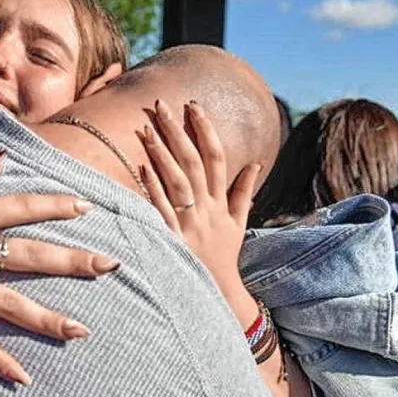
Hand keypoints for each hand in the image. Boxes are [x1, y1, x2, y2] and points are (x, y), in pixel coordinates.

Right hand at [0, 154, 119, 385]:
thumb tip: (2, 159)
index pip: (24, 207)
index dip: (57, 205)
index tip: (87, 206)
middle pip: (33, 256)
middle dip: (76, 261)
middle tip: (112, 266)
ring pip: (12, 304)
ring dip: (50, 318)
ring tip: (83, 331)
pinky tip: (23, 378)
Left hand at [138, 99, 261, 325]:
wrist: (217, 291)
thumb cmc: (224, 255)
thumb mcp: (238, 224)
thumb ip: (244, 193)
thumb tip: (255, 164)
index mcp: (221, 202)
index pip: (217, 157)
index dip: (206, 129)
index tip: (193, 106)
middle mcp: (207, 209)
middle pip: (193, 162)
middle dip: (178, 131)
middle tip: (162, 105)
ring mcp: (190, 224)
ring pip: (177, 181)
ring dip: (163, 153)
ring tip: (148, 128)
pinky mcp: (173, 238)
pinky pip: (162, 209)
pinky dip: (153, 187)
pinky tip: (142, 167)